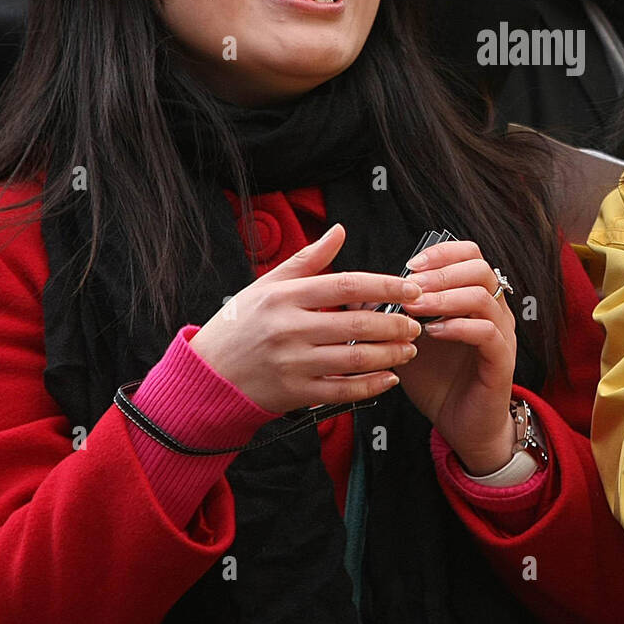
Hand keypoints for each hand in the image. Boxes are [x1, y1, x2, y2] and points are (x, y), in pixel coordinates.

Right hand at [190, 224, 422, 413]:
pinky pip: (342, 390)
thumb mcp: (268, 285)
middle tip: (416, 325)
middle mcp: (289, 328)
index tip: (412, 289)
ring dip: (391, 354)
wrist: (206, 375)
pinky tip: (390, 377)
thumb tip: (339, 230)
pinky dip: (372, 386)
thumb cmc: (240, 325)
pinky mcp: (294, 393)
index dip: (385, 285)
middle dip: (395, 324)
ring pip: (355, 358)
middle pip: (357, 323)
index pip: (346, 283)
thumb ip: (308, 259)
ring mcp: (292, 363)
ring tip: (409, 349)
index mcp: (284, 296)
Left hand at [394, 238, 517, 474]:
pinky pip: (487, 333)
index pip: (471, 256)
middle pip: (480, 269)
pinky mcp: (503, 360)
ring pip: (483, 297)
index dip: (442, 253)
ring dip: (445, 298)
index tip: (411, 265)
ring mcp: (502, 334)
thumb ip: (393, 317)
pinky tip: (434, 333)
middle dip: (441, 273)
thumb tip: (360, 295)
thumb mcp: (408, 342)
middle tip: (411, 287)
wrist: (462, 426)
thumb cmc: (438, 381)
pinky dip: (458, 327)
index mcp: (475, 299)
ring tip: (417, 309)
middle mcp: (494, 311)